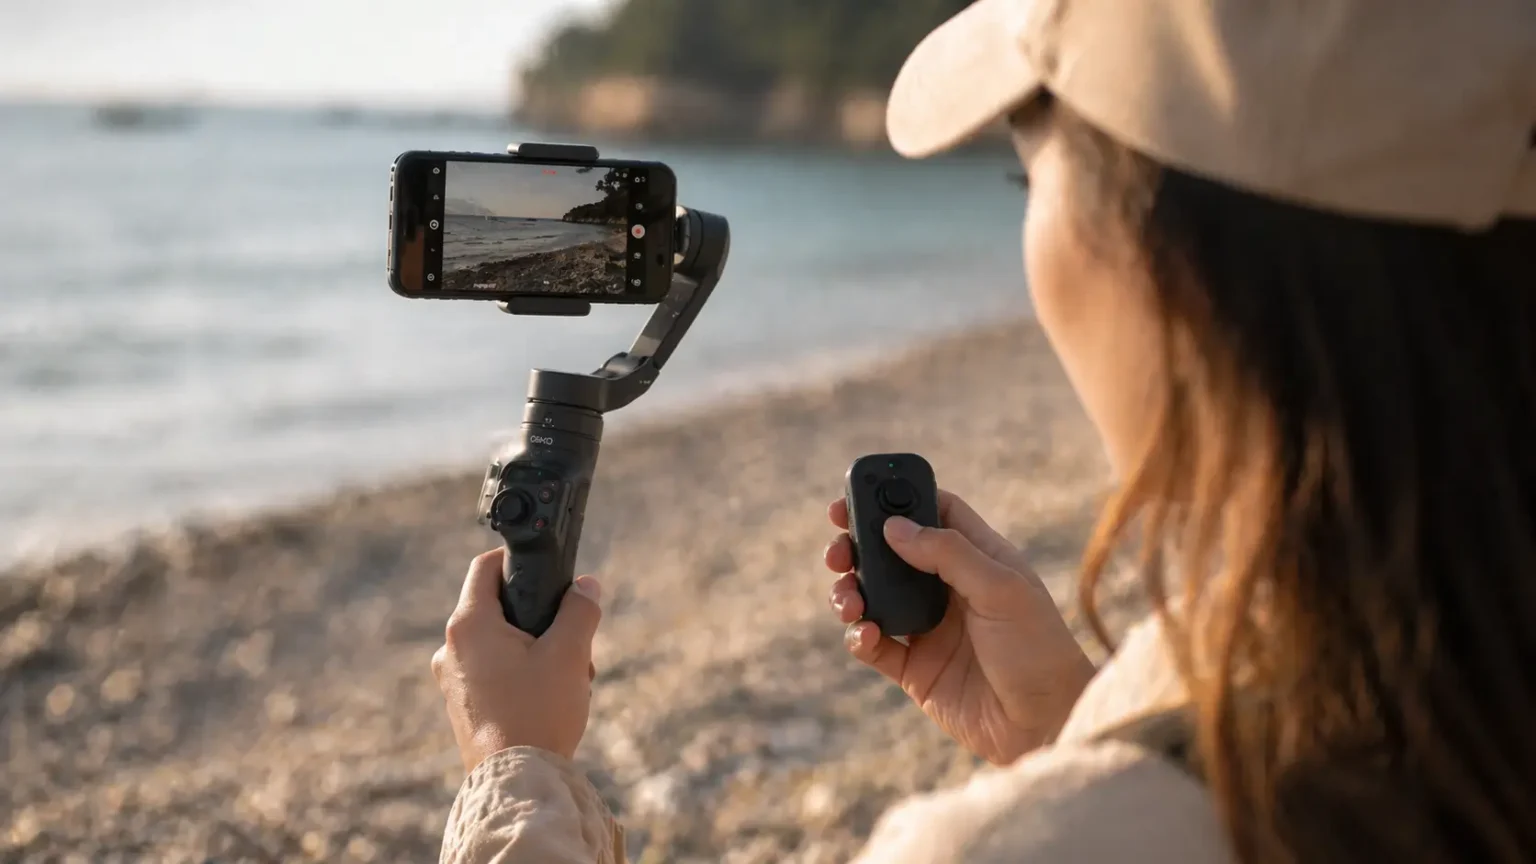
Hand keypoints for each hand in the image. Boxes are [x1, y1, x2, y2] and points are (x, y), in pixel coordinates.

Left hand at [432, 549, 602, 772]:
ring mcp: (452, 680)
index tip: (548, 572)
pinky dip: (520, 675)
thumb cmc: (538, 715)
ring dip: (535, 651)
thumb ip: (579, 611)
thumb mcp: (569, 654)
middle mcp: (450, 649)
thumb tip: (587, 585)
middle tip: (570, 640)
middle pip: (497, 609)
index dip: (517, 561)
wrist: (516, 783)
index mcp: (469, 626)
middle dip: (539, 618)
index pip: (486, 568)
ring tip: (567, 679)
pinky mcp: (461, 706)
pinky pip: (492, 673)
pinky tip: (549, 700)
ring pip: (498, 644)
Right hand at [825, 492, 1095, 764]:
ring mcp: (929, 628)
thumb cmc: (1039, 650)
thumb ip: (948, 553)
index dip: (897, 498)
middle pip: (890, 552)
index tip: (857, 493)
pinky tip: (867, 635)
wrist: (1046, 725)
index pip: (933, 513)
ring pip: (873, 596)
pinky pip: (873, 645)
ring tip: (849, 600)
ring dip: (850, 592)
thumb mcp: (1001, 589)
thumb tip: (894, 527)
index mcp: (977, 558)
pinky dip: (860, 636)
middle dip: (857, 546)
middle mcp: (949, 589)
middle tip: (838, 551)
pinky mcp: (915, 669)